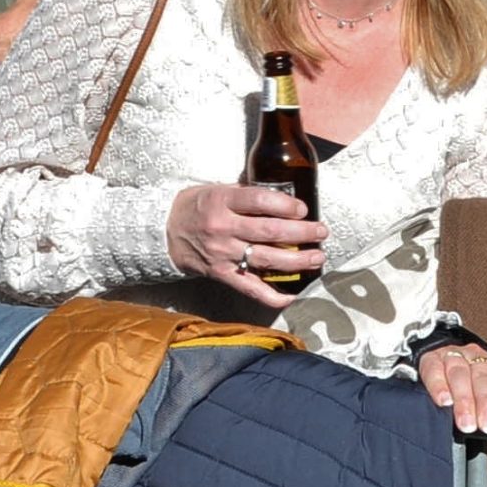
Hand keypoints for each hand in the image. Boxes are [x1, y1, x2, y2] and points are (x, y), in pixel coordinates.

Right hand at [166, 181, 326, 308]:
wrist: (164, 232)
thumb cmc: (196, 207)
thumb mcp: (217, 190)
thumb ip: (247, 195)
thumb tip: (284, 198)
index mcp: (221, 201)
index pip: (260, 201)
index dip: (286, 205)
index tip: (303, 209)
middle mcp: (223, 228)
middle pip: (270, 231)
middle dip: (302, 232)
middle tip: (322, 232)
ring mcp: (223, 254)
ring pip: (266, 259)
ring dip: (297, 260)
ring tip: (317, 257)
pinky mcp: (222, 275)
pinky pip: (251, 288)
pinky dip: (274, 296)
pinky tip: (293, 295)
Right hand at [419, 343, 486, 434]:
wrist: (436, 363)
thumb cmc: (465, 386)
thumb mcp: (484, 394)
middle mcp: (475, 357)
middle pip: (484, 377)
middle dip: (486, 403)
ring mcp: (452, 356)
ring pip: (460, 375)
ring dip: (463, 401)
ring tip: (466, 424)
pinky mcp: (430, 360)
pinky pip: (434, 371)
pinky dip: (439, 387)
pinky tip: (443, 402)